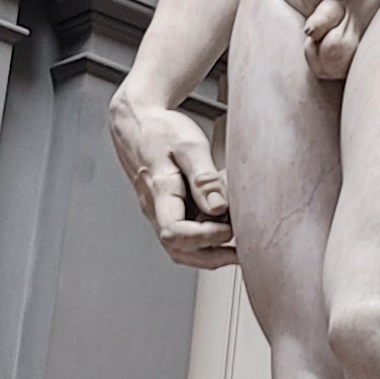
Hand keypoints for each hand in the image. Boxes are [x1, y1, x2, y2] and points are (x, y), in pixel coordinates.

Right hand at [110, 97, 232, 266]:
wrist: (137, 122)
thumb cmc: (160, 131)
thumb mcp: (188, 146)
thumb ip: (204, 178)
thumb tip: (219, 208)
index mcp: (159, 192)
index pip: (175, 232)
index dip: (204, 237)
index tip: (229, 227)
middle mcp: (156, 208)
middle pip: (178, 250)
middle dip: (211, 257)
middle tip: (242, 252)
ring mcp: (160, 211)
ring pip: (181, 247)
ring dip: (209, 253)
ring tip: (239, 245)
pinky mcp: (167, 209)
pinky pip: (184, 233)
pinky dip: (205, 238)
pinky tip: (225, 225)